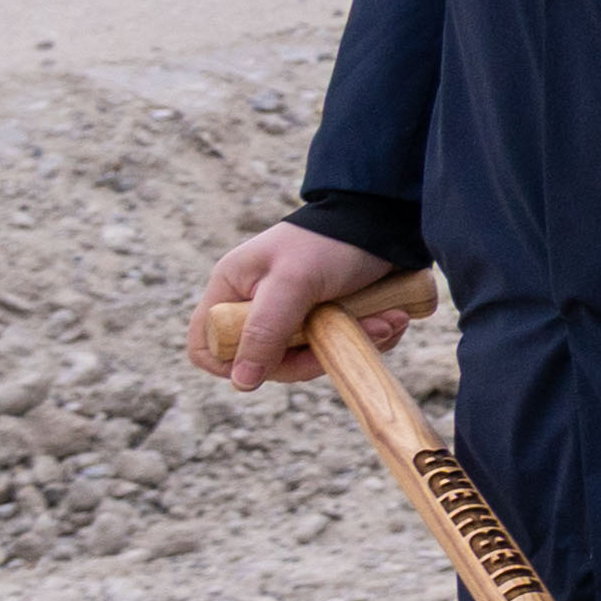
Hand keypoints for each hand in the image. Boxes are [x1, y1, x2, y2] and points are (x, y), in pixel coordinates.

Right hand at [192, 221, 397, 393]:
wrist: (387, 219)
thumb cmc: (330, 242)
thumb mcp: (294, 283)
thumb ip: (265, 330)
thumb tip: (242, 382)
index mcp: (233, 290)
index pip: (207, 344)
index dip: (230, 364)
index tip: (271, 366)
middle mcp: (259, 305)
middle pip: (268, 361)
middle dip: (316, 355)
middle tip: (358, 332)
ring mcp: (296, 314)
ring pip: (312, 356)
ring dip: (353, 342)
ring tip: (388, 318)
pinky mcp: (330, 318)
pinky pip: (342, 345)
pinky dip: (370, 336)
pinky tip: (393, 316)